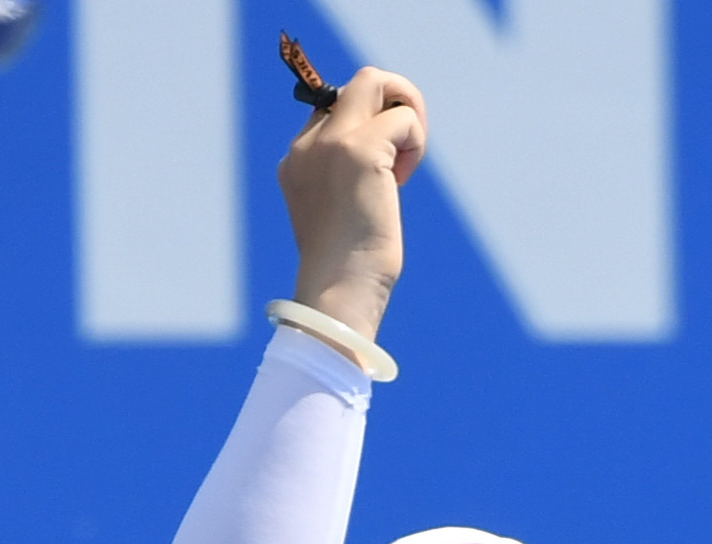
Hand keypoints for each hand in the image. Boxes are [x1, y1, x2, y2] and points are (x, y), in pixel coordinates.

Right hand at [279, 61, 425, 338]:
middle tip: (408, 144)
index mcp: (296, 161)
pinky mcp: (360, 151)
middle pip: (359, 83)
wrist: (339, 292)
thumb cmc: (347, 269)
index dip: (371, 127)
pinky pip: (403, 118)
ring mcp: (332, 143)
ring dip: (408, 117)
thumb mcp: (340, 212)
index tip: (384, 170)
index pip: (337, 110)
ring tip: (404, 168)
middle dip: (396, 100)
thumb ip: (349, 175)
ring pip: (377, 83)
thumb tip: (390, 149)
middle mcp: (308, 145)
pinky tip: (403, 181)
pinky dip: (415, 142)